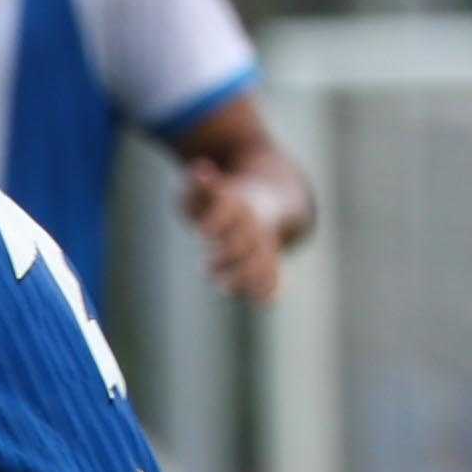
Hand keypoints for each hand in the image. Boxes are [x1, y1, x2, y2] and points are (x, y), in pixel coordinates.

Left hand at [182, 145, 313, 305]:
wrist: (269, 197)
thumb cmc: (222, 197)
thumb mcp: (203, 187)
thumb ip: (198, 184)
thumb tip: (202, 170)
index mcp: (236, 201)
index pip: (228, 209)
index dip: (216, 221)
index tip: (201, 233)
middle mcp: (253, 222)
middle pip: (246, 238)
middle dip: (227, 254)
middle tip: (206, 268)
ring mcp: (264, 240)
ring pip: (262, 258)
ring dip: (246, 275)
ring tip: (225, 287)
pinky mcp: (270, 256)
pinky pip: (274, 272)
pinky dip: (270, 286)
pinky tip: (264, 302)